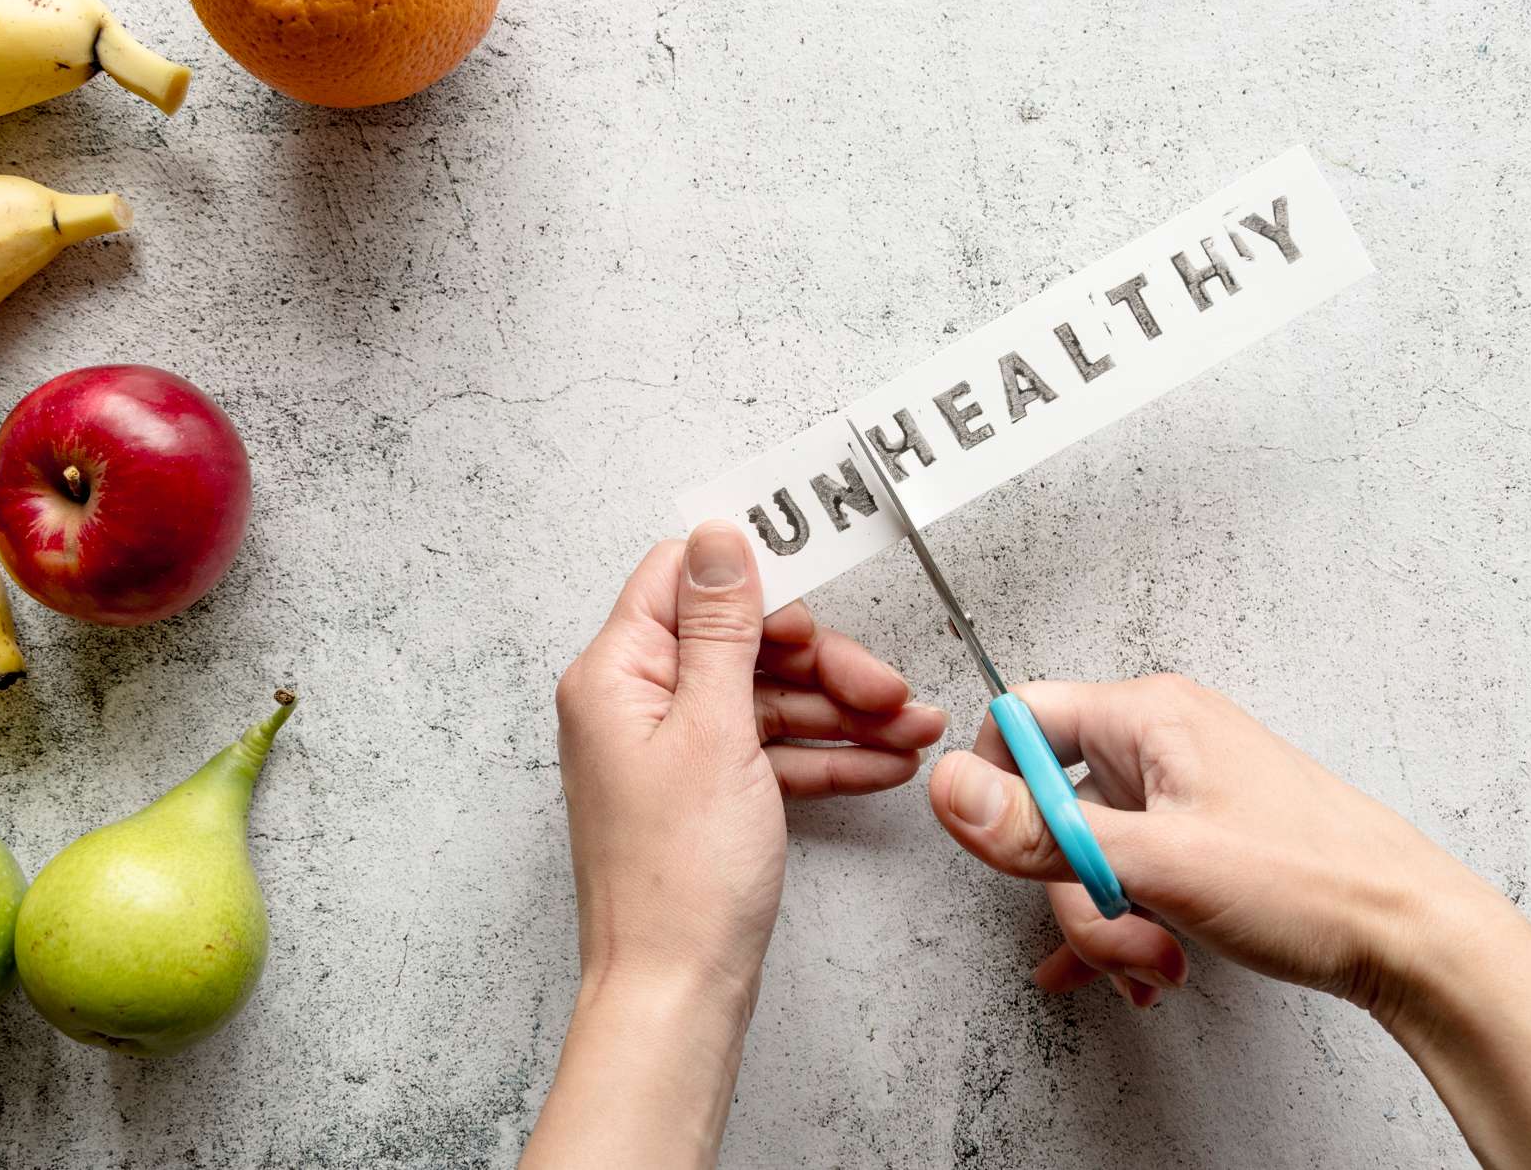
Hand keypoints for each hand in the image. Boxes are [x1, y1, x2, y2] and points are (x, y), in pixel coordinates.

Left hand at [556, 521, 945, 999]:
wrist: (676, 994)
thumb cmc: (680, 878)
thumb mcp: (715, 730)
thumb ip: (721, 628)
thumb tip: (719, 537)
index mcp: (616, 674)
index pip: (682, 580)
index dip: (759, 583)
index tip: (824, 601)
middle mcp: (634, 703)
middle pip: (740, 642)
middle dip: (825, 662)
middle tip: (890, 689)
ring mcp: (670, 750)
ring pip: (766, 699)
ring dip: (843, 711)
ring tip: (914, 730)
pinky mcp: (702, 793)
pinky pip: (770, 751)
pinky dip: (826, 756)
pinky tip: (884, 765)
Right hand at [929, 674, 1485, 1011]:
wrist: (1412, 938)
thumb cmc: (1315, 882)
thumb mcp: (1158, 861)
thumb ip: (1044, 831)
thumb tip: (951, 792)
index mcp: (1149, 716)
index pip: (1021, 718)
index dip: (997, 787)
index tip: (1006, 850)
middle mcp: (1162, 741)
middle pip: (1054, 806)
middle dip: (1075, 891)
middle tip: (1121, 935)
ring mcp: (1182, 791)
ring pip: (1091, 853)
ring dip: (1107, 921)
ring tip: (1154, 963)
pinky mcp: (1199, 838)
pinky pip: (1128, 873)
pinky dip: (1126, 921)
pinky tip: (1136, 969)